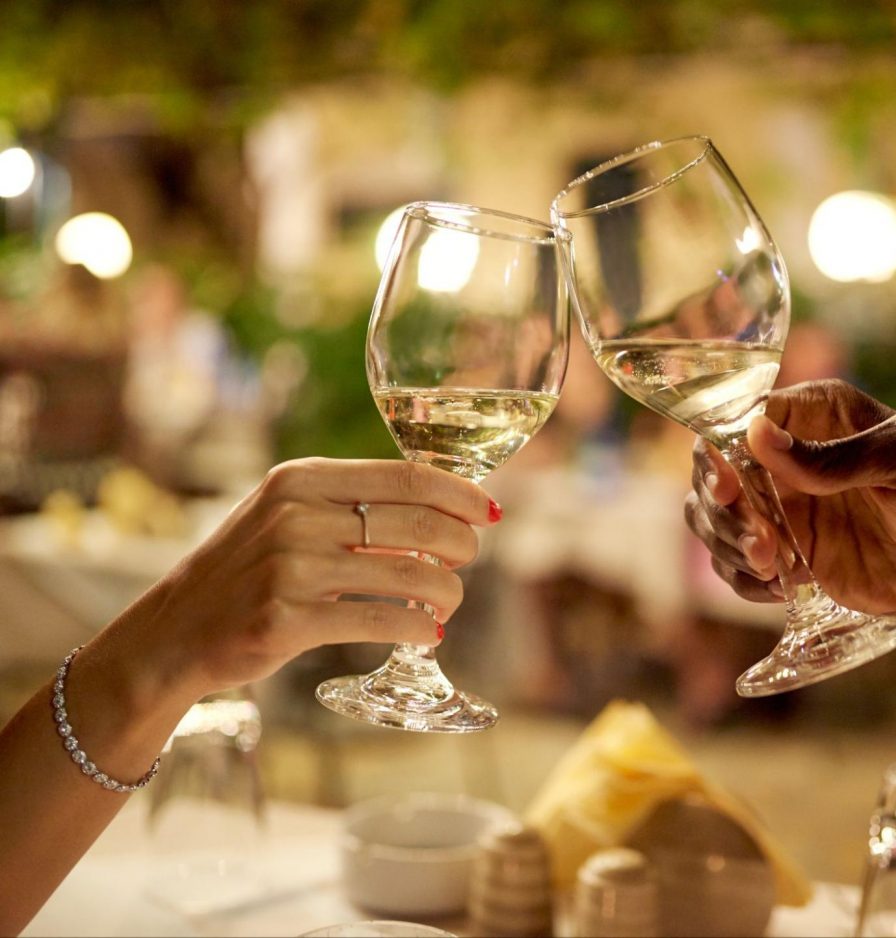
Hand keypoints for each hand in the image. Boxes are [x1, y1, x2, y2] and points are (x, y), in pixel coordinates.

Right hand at [97, 457, 498, 711]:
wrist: (173, 630)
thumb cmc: (249, 570)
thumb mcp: (287, 514)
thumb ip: (351, 503)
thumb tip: (444, 510)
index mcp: (301, 478)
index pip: (406, 476)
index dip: (459, 495)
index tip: (488, 513)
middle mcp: (295, 515)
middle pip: (417, 523)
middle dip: (460, 546)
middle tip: (467, 563)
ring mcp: (289, 568)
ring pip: (408, 575)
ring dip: (447, 593)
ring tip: (448, 604)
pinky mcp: (285, 620)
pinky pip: (380, 621)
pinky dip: (417, 628)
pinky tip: (427, 633)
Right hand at [684, 380, 895, 655]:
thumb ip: (833, 455)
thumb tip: (756, 436)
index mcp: (817, 413)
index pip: (740, 416)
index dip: (720, 451)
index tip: (730, 488)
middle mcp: (789, 456)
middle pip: (713, 470)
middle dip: (722, 509)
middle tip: (760, 542)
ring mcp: (783, 507)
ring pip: (713, 517)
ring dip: (727, 545)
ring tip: (773, 567)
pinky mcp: (786, 555)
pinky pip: (735, 563)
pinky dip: (743, 579)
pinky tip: (779, 589)